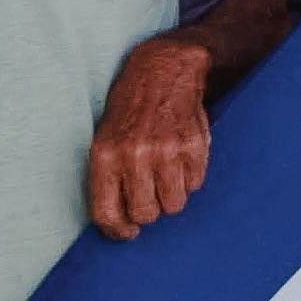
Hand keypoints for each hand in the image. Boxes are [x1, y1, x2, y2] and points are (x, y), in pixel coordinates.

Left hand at [88, 32, 214, 239]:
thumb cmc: (130, 109)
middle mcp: (134, 155)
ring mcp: (166, 150)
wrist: (163, 68)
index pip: (107, 213)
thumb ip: (109, 179)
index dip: (119, 231)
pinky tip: (181, 155)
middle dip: (150, 208)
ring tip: (166, 170)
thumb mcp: (105, 139)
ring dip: (172, 193)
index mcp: (106, 155)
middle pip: (146, 214)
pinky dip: (190, 175)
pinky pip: (195, 184)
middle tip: (150, 191)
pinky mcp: (193, 146)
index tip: (128, 231)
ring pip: (173, 204)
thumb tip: (119, 223)